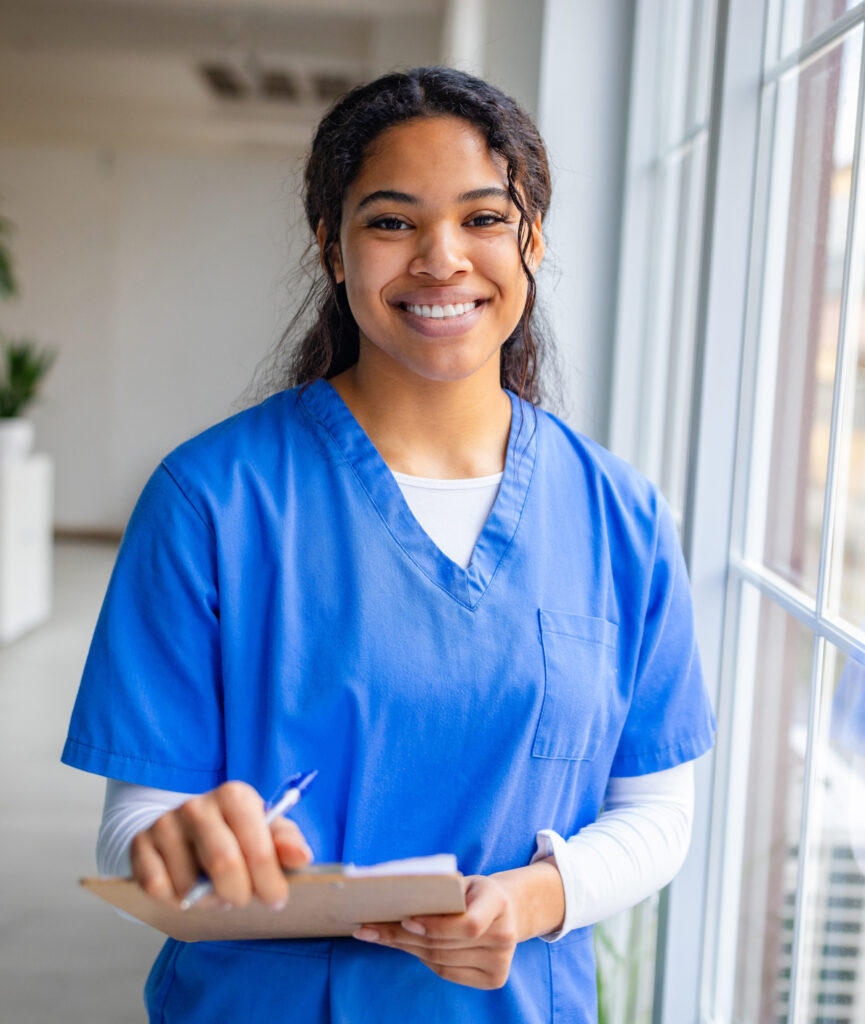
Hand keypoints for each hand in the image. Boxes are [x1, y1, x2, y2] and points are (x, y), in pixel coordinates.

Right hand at [129, 780, 312, 909]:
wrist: (186, 826)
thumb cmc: (236, 832)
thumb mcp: (266, 831)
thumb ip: (287, 843)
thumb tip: (302, 857)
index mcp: (234, 796)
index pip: (257, 848)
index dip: (269, 882)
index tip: (277, 900)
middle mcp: (197, 805)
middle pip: (223, 866)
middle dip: (239, 894)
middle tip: (243, 900)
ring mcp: (165, 823)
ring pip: (189, 885)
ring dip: (207, 901)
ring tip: (215, 891)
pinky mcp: (140, 845)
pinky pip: (157, 889)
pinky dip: (175, 901)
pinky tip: (187, 889)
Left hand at [352, 875, 518, 989]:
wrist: (509, 909)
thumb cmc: (475, 891)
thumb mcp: (463, 882)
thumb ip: (440, 891)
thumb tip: (393, 900)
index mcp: (498, 902)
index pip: (467, 924)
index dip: (436, 926)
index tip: (406, 919)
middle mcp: (505, 936)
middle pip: (445, 944)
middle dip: (403, 936)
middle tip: (369, 929)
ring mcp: (501, 962)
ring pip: (440, 960)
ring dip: (406, 947)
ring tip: (378, 936)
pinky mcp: (494, 979)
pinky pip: (447, 972)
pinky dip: (423, 958)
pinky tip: (406, 946)